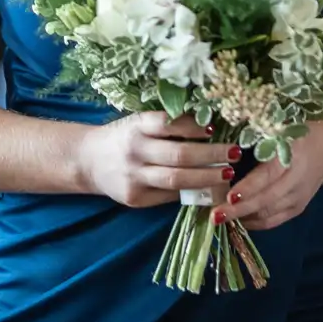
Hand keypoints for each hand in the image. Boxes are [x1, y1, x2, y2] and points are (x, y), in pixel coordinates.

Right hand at [76, 112, 236, 209]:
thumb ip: (168, 125)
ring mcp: (134, 177)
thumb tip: (210, 127)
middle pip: (179, 154)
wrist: (88, 161)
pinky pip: (168, 195)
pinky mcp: (134, 198)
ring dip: (206, 176)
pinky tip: (207, 187)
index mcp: (137, 126)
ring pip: (176, 179)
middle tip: (234, 153)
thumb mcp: (139, 123)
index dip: (193, 126)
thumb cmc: (124, 137)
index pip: (169, 124)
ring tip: (227, 173)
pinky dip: (190, 191)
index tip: (215, 127)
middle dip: (211, 154)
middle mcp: (135, 151)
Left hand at [229, 125, 322, 231]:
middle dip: (239, 209)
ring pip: (268, 214)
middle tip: (215, 215)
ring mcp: (298, 197)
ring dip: (243, 217)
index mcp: (292, 154)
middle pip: (266, 200)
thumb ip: (255, 138)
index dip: (249, 187)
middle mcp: (296, 179)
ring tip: (220, 217)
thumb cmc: (296, 133)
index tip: (229, 196)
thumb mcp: (278, 129)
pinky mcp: (298, 208)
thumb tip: (223, 149)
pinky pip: (273, 221)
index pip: (268, 175)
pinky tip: (238, 220)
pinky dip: (254, 223)